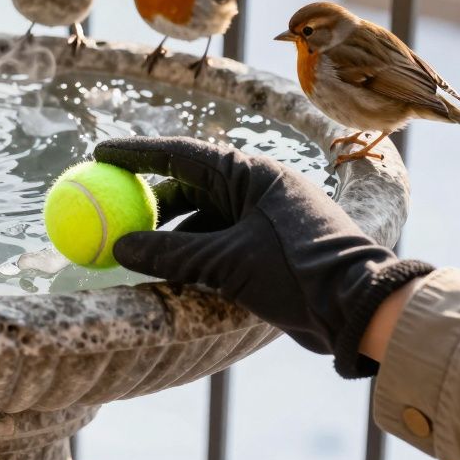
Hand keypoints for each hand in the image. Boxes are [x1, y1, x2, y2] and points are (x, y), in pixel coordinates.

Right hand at [96, 136, 432, 377]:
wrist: (360, 306)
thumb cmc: (298, 272)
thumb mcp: (226, 262)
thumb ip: (170, 253)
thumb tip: (119, 247)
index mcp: (250, 173)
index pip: (180, 153)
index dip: (135, 154)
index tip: (98, 154)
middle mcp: (256, 188)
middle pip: (188, 184)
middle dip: (147, 198)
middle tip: (107, 207)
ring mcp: (262, 217)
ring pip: (201, 216)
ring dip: (167, 232)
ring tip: (130, 248)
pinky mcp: (267, 247)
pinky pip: (216, 241)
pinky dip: (189, 253)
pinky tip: (164, 270)